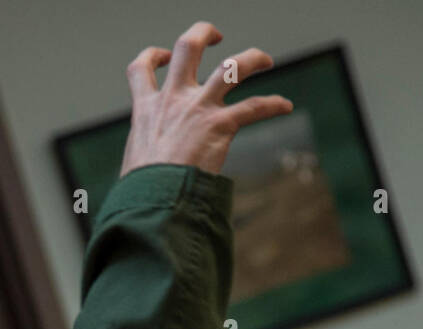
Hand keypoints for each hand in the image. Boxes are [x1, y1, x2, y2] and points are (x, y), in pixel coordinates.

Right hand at [119, 21, 292, 177]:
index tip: (163, 57)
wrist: (155, 202)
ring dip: (251, 58)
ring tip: (264, 60)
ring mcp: (197, 109)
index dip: (152, 56)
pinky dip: (273, 104)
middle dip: (203, 33)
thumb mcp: (136, 163)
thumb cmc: (143, 193)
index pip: (141, 69)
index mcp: (146, 110)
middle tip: (215, 36)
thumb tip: (147, 177)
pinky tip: (286, 106)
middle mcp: (172, 101)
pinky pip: (254, 107)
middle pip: (187, 48)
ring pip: (229, 67)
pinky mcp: (220, 126)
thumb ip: (147, 155)